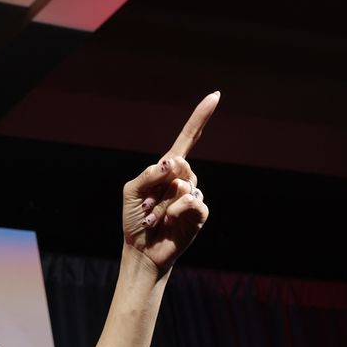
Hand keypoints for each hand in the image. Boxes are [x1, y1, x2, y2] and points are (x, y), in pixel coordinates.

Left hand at [121, 92, 219, 272]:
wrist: (142, 251)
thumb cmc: (136, 220)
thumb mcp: (131, 192)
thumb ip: (148, 174)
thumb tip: (171, 163)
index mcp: (167, 169)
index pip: (188, 139)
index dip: (200, 118)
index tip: (216, 96)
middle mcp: (183, 179)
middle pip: (181, 164)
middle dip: (159, 185)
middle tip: (148, 205)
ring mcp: (193, 196)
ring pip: (183, 185)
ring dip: (163, 203)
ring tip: (155, 218)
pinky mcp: (200, 214)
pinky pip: (193, 202)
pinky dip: (176, 211)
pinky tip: (169, 221)